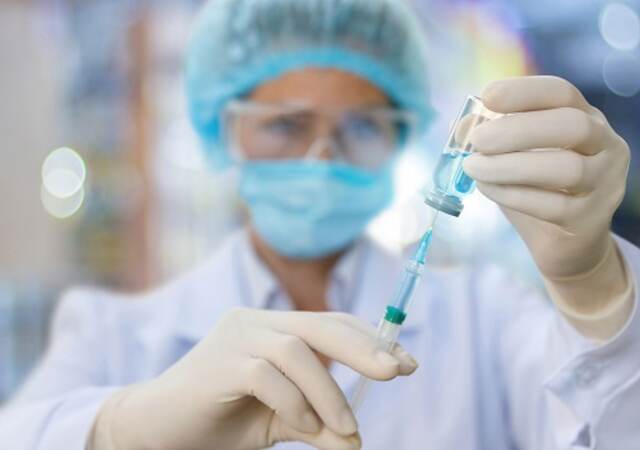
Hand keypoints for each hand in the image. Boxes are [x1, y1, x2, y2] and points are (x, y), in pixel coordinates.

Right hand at [98, 308, 416, 449]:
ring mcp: (234, 337)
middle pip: (319, 325)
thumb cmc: (222, 422)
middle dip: (363, 348)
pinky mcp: (218, 362)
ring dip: (329, 392)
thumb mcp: (281, 422)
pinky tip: (305, 427)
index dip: (370, 340)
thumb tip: (356, 440)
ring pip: (297, 351)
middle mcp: (254, 322)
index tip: (406, 362)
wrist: (158, 432)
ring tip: (346, 429)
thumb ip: (316, 422)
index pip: (330, 323)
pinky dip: (295, 403)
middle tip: (397, 372)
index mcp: (272, 328)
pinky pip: (268, 376)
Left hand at [464, 76, 630, 280]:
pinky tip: (487, 188)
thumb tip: (461, 126)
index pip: (562, 93)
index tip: (488, 96)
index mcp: (586, 118)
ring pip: (565, 168)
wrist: (564, 244)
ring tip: (473, 168)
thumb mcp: (511, 158)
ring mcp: (605, 182)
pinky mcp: (591, 218)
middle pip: (571, 125)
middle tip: (478, 140)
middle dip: (517, 129)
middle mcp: (605, 145)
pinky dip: (512, 194)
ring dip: (509, 166)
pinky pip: (553, 205)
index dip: (524, 91)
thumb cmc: (536, 190)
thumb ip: (491, 138)